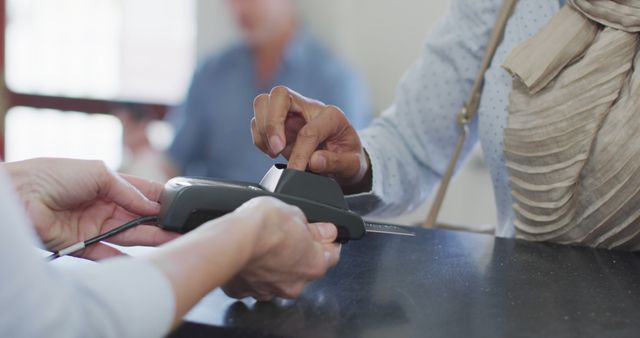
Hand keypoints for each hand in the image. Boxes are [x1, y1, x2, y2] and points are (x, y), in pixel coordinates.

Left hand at [5, 158, 178, 259]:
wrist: (20, 196)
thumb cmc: (53, 175)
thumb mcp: (99, 172)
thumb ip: (127, 189)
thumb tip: (151, 206)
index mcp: (107, 184)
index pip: (141, 192)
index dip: (160, 198)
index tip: (180, 204)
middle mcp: (103, 205)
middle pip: (139, 216)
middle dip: (160, 221)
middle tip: (182, 226)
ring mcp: (94, 226)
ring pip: (129, 234)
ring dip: (151, 238)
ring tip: (172, 240)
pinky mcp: (83, 245)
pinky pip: (108, 254)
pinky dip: (124, 258)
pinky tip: (144, 260)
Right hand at [222, 197, 340, 300]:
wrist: (231, 241)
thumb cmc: (264, 226)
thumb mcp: (296, 213)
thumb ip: (314, 227)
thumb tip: (326, 231)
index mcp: (314, 265)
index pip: (332, 255)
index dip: (327, 242)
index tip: (322, 234)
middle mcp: (295, 284)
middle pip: (303, 269)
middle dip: (298, 254)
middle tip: (287, 235)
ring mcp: (269, 291)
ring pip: (277, 278)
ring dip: (274, 266)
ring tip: (263, 245)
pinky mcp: (244, 292)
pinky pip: (252, 282)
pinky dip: (251, 272)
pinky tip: (247, 256)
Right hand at [252, 86, 370, 191]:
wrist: (344, 158)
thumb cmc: (348, 158)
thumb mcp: (352, 165)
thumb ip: (335, 163)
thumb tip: (313, 161)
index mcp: (332, 116)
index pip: (309, 130)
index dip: (300, 153)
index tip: (296, 171)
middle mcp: (309, 108)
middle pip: (279, 94)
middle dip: (272, 122)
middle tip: (277, 149)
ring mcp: (292, 114)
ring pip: (263, 103)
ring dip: (262, 128)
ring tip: (273, 151)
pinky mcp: (280, 123)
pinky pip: (258, 120)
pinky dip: (259, 136)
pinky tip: (271, 151)